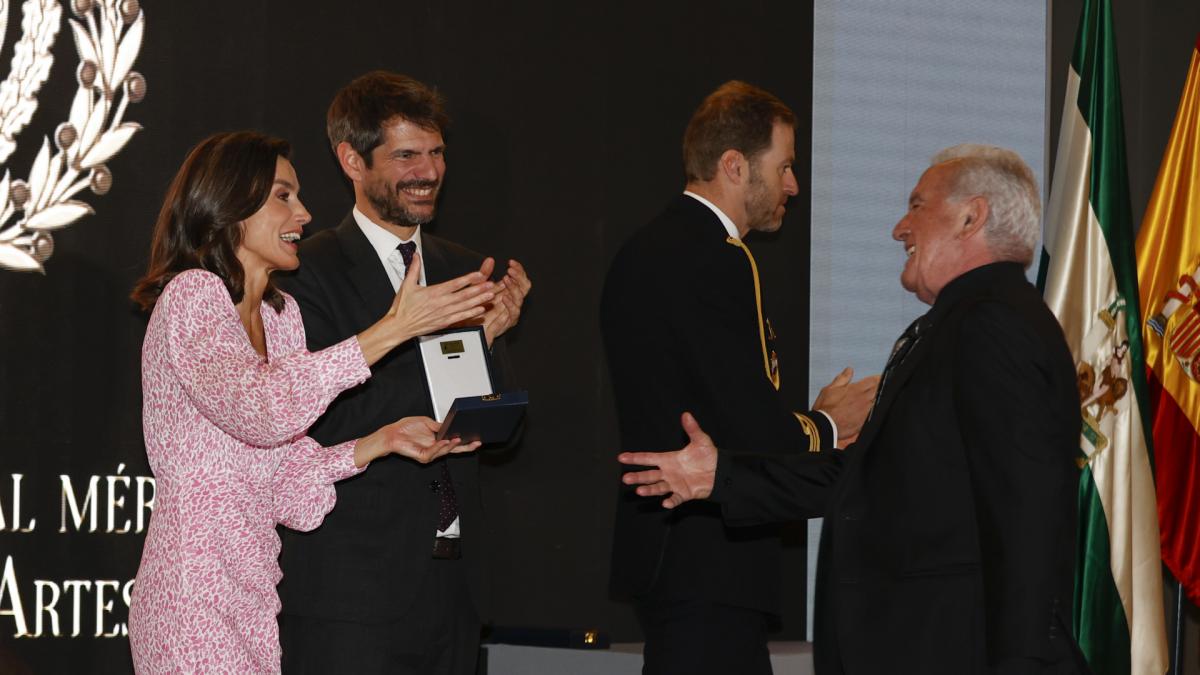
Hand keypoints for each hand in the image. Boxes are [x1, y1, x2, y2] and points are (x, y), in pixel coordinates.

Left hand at [355, 416, 481, 466]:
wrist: (392, 434)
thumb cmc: (405, 428)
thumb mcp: (426, 422)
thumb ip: (439, 426)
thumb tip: (450, 426)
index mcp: (437, 440)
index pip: (454, 442)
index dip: (464, 441)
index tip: (475, 437)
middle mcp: (435, 448)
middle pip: (454, 449)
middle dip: (466, 447)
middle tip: (476, 443)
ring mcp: (430, 453)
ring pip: (445, 451)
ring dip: (453, 445)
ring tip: (459, 439)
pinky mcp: (423, 456)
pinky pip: (434, 452)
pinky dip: (441, 447)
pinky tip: (445, 441)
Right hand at [357, 252, 494, 364]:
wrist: (399, 326)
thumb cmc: (402, 307)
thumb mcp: (407, 285)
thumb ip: (414, 268)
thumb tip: (416, 254)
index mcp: (433, 292)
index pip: (455, 284)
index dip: (469, 279)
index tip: (480, 274)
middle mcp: (441, 303)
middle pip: (464, 295)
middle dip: (479, 289)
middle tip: (492, 284)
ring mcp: (443, 314)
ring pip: (465, 306)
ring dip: (479, 300)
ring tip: (491, 295)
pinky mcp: (444, 323)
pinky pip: (461, 318)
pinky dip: (472, 314)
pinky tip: (481, 310)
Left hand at [480, 258, 530, 345]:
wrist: (469, 329)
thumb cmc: (474, 308)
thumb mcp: (477, 288)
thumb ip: (484, 274)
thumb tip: (490, 259)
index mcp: (509, 291)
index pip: (520, 278)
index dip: (518, 270)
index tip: (511, 262)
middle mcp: (513, 300)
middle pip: (524, 286)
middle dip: (519, 277)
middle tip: (510, 270)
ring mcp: (511, 311)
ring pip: (520, 298)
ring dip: (514, 288)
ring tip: (507, 280)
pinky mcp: (508, 322)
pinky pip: (513, 313)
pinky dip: (510, 304)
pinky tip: (505, 297)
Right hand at [618, 412, 717, 508]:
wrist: (720, 471)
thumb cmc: (708, 455)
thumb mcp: (700, 440)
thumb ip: (692, 428)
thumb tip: (686, 414)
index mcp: (669, 459)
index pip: (648, 458)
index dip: (635, 458)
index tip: (621, 458)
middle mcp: (669, 472)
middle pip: (649, 475)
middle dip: (637, 477)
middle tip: (625, 479)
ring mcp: (675, 484)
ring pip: (658, 488)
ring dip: (649, 490)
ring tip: (639, 491)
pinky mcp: (684, 494)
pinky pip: (676, 498)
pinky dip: (671, 501)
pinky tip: (665, 503)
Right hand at [812, 367, 879, 444]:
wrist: (825, 425)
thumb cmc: (825, 408)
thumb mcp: (829, 389)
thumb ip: (842, 379)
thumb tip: (849, 370)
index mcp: (855, 389)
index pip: (873, 381)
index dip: (878, 378)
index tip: (880, 377)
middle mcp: (863, 399)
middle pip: (878, 390)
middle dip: (881, 387)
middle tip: (882, 386)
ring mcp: (866, 410)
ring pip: (879, 401)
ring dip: (880, 398)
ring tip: (880, 396)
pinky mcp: (865, 421)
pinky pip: (875, 413)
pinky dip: (877, 409)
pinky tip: (876, 409)